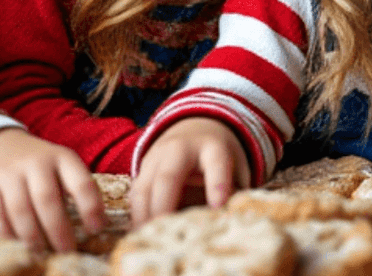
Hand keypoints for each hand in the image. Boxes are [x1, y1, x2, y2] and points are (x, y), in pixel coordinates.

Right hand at [0, 127, 103, 253]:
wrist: (1, 147)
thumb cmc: (42, 168)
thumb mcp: (63, 168)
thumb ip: (77, 192)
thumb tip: (99, 226)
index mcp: (63, 158)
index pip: (81, 182)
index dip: (90, 207)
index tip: (96, 229)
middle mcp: (36, 162)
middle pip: (47, 198)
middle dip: (58, 228)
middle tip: (66, 250)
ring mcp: (9, 173)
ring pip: (19, 208)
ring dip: (31, 235)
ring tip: (41, 252)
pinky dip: (3, 232)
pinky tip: (13, 244)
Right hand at [130, 116, 249, 224]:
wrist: (194, 129)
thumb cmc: (219, 156)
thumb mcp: (235, 166)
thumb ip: (236, 191)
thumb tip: (235, 222)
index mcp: (212, 147)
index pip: (216, 163)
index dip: (217, 184)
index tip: (218, 206)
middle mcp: (180, 149)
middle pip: (168, 177)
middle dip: (164, 205)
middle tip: (166, 231)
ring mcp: (156, 159)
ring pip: (144, 187)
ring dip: (143, 216)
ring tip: (147, 241)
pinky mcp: (142, 171)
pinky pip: (135, 195)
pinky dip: (136, 216)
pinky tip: (139, 236)